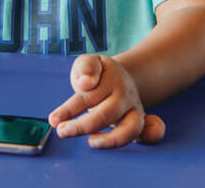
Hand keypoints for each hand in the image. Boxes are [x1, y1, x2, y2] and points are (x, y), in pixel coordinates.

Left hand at [48, 54, 165, 148]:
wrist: (120, 76)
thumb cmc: (97, 73)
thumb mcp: (88, 62)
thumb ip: (85, 68)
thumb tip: (85, 83)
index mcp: (111, 76)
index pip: (88, 95)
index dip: (69, 110)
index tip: (54, 120)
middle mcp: (125, 94)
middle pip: (106, 114)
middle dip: (82, 126)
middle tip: (62, 131)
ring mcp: (135, 109)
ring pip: (130, 129)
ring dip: (110, 140)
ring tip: (91, 142)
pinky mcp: (141, 122)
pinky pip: (151, 132)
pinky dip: (151, 137)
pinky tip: (131, 141)